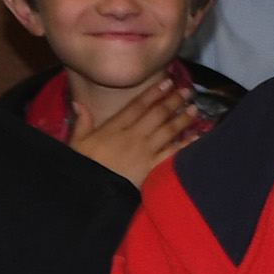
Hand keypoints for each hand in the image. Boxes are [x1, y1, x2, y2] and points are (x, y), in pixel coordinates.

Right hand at [70, 73, 200, 183]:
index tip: (167, 82)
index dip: (154, 93)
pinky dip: (185, 145)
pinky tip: (197, 138)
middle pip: (157, 114)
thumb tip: (79, 104)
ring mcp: (144, 152)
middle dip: (173, 101)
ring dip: (182, 119)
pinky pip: (172, 154)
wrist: (89, 191)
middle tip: (188, 91)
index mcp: (114, 128)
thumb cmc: (81, 167)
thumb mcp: (76, 143)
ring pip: (167, 131)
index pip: (137, 105)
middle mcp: (132, 136)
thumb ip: (82, 122)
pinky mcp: (152, 169)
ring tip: (194, 109)